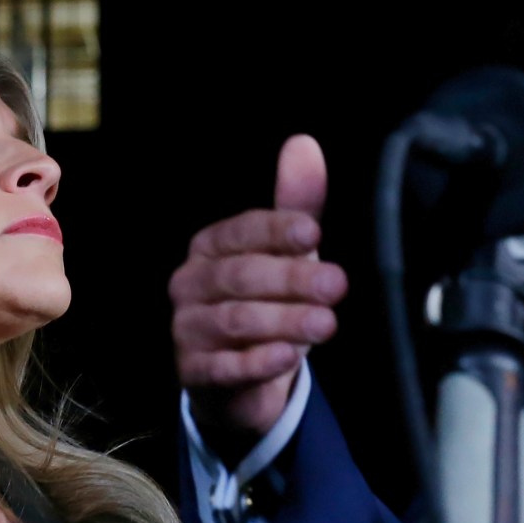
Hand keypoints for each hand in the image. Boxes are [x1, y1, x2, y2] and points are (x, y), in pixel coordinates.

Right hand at [172, 134, 348, 451]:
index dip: (277, 230)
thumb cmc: (267, 303)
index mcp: (211, 246)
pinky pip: (224, 367)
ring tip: (325, 323)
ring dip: (283, 321)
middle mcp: (191, 282)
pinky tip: (286, 357)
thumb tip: (304, 144)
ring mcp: (188, 328)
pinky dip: (256, 363)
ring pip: (235, 321)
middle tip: (335, 284)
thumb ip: (296, 203)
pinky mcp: (194, 373)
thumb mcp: (287, 253)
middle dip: (291, 278)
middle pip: (241, 276)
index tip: (313, 232)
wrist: (242, 378)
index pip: (242, 231)